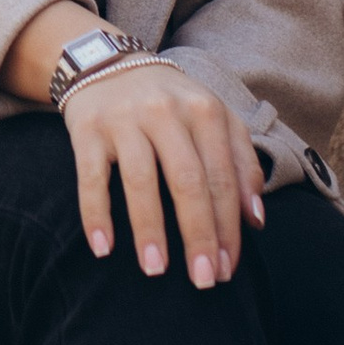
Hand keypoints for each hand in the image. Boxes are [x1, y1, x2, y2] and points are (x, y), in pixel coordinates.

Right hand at [63, 58, 265, 289]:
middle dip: (198, 235)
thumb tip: (256, 220)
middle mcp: (166, 112)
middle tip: (203, 280)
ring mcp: (124, 119)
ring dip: (149, 230)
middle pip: (187, 181)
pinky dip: (96, 214)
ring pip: (140, 181)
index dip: (227, 227)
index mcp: (205, 110)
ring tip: (155, 271)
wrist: (107, 64)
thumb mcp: (214, 120)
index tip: (227, 269)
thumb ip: (242, 164)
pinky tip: (103, 248)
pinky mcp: (88, 129)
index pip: (222, 178)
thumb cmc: (172, 104)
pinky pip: (91, 177)